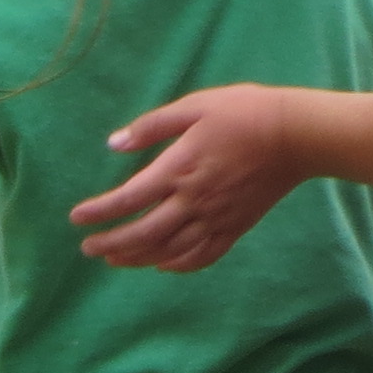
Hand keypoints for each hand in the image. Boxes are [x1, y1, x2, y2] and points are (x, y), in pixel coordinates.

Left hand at [67, 84, 303, 270]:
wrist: (296, 135)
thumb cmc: (244, 113)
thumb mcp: (194, 106)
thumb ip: (152, 126)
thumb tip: (114, 144)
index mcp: (178, 169)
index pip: (127, 199)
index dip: (99, 212)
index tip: (77, 219)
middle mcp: (193, 200)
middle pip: (142, 234)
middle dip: (111, 244)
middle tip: (88, 248)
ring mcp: (215, 218)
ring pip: (168, 251)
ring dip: (137, 258)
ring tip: (115, 259)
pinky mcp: (235, 227)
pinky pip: (202, 256)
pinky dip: (178, 265)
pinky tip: (162, 265)